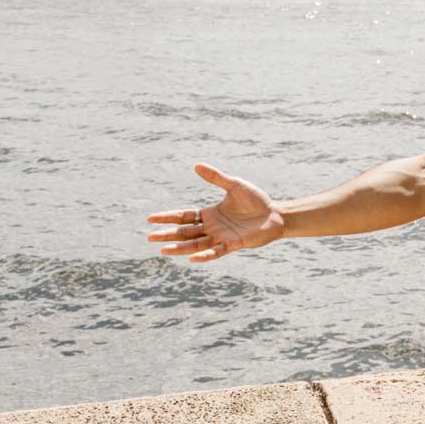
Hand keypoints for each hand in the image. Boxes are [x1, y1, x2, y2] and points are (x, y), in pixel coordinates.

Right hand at [147, 163, 284, 262]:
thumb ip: (216, 177)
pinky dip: (204, 255)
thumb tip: (196, 165)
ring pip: (195, 244)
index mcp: (209, 214)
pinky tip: (192, 258)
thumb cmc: (255, 200)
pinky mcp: (233, 244)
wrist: (275, 214)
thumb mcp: (234, 185)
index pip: (184, 216)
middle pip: (185, 232)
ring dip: (180, 248)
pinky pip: (215, 252)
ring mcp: (221, 237)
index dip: (168, 217)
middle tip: (149, 237)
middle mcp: (212, 228)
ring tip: (163, 250)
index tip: (150, 218)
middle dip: (168, 235)